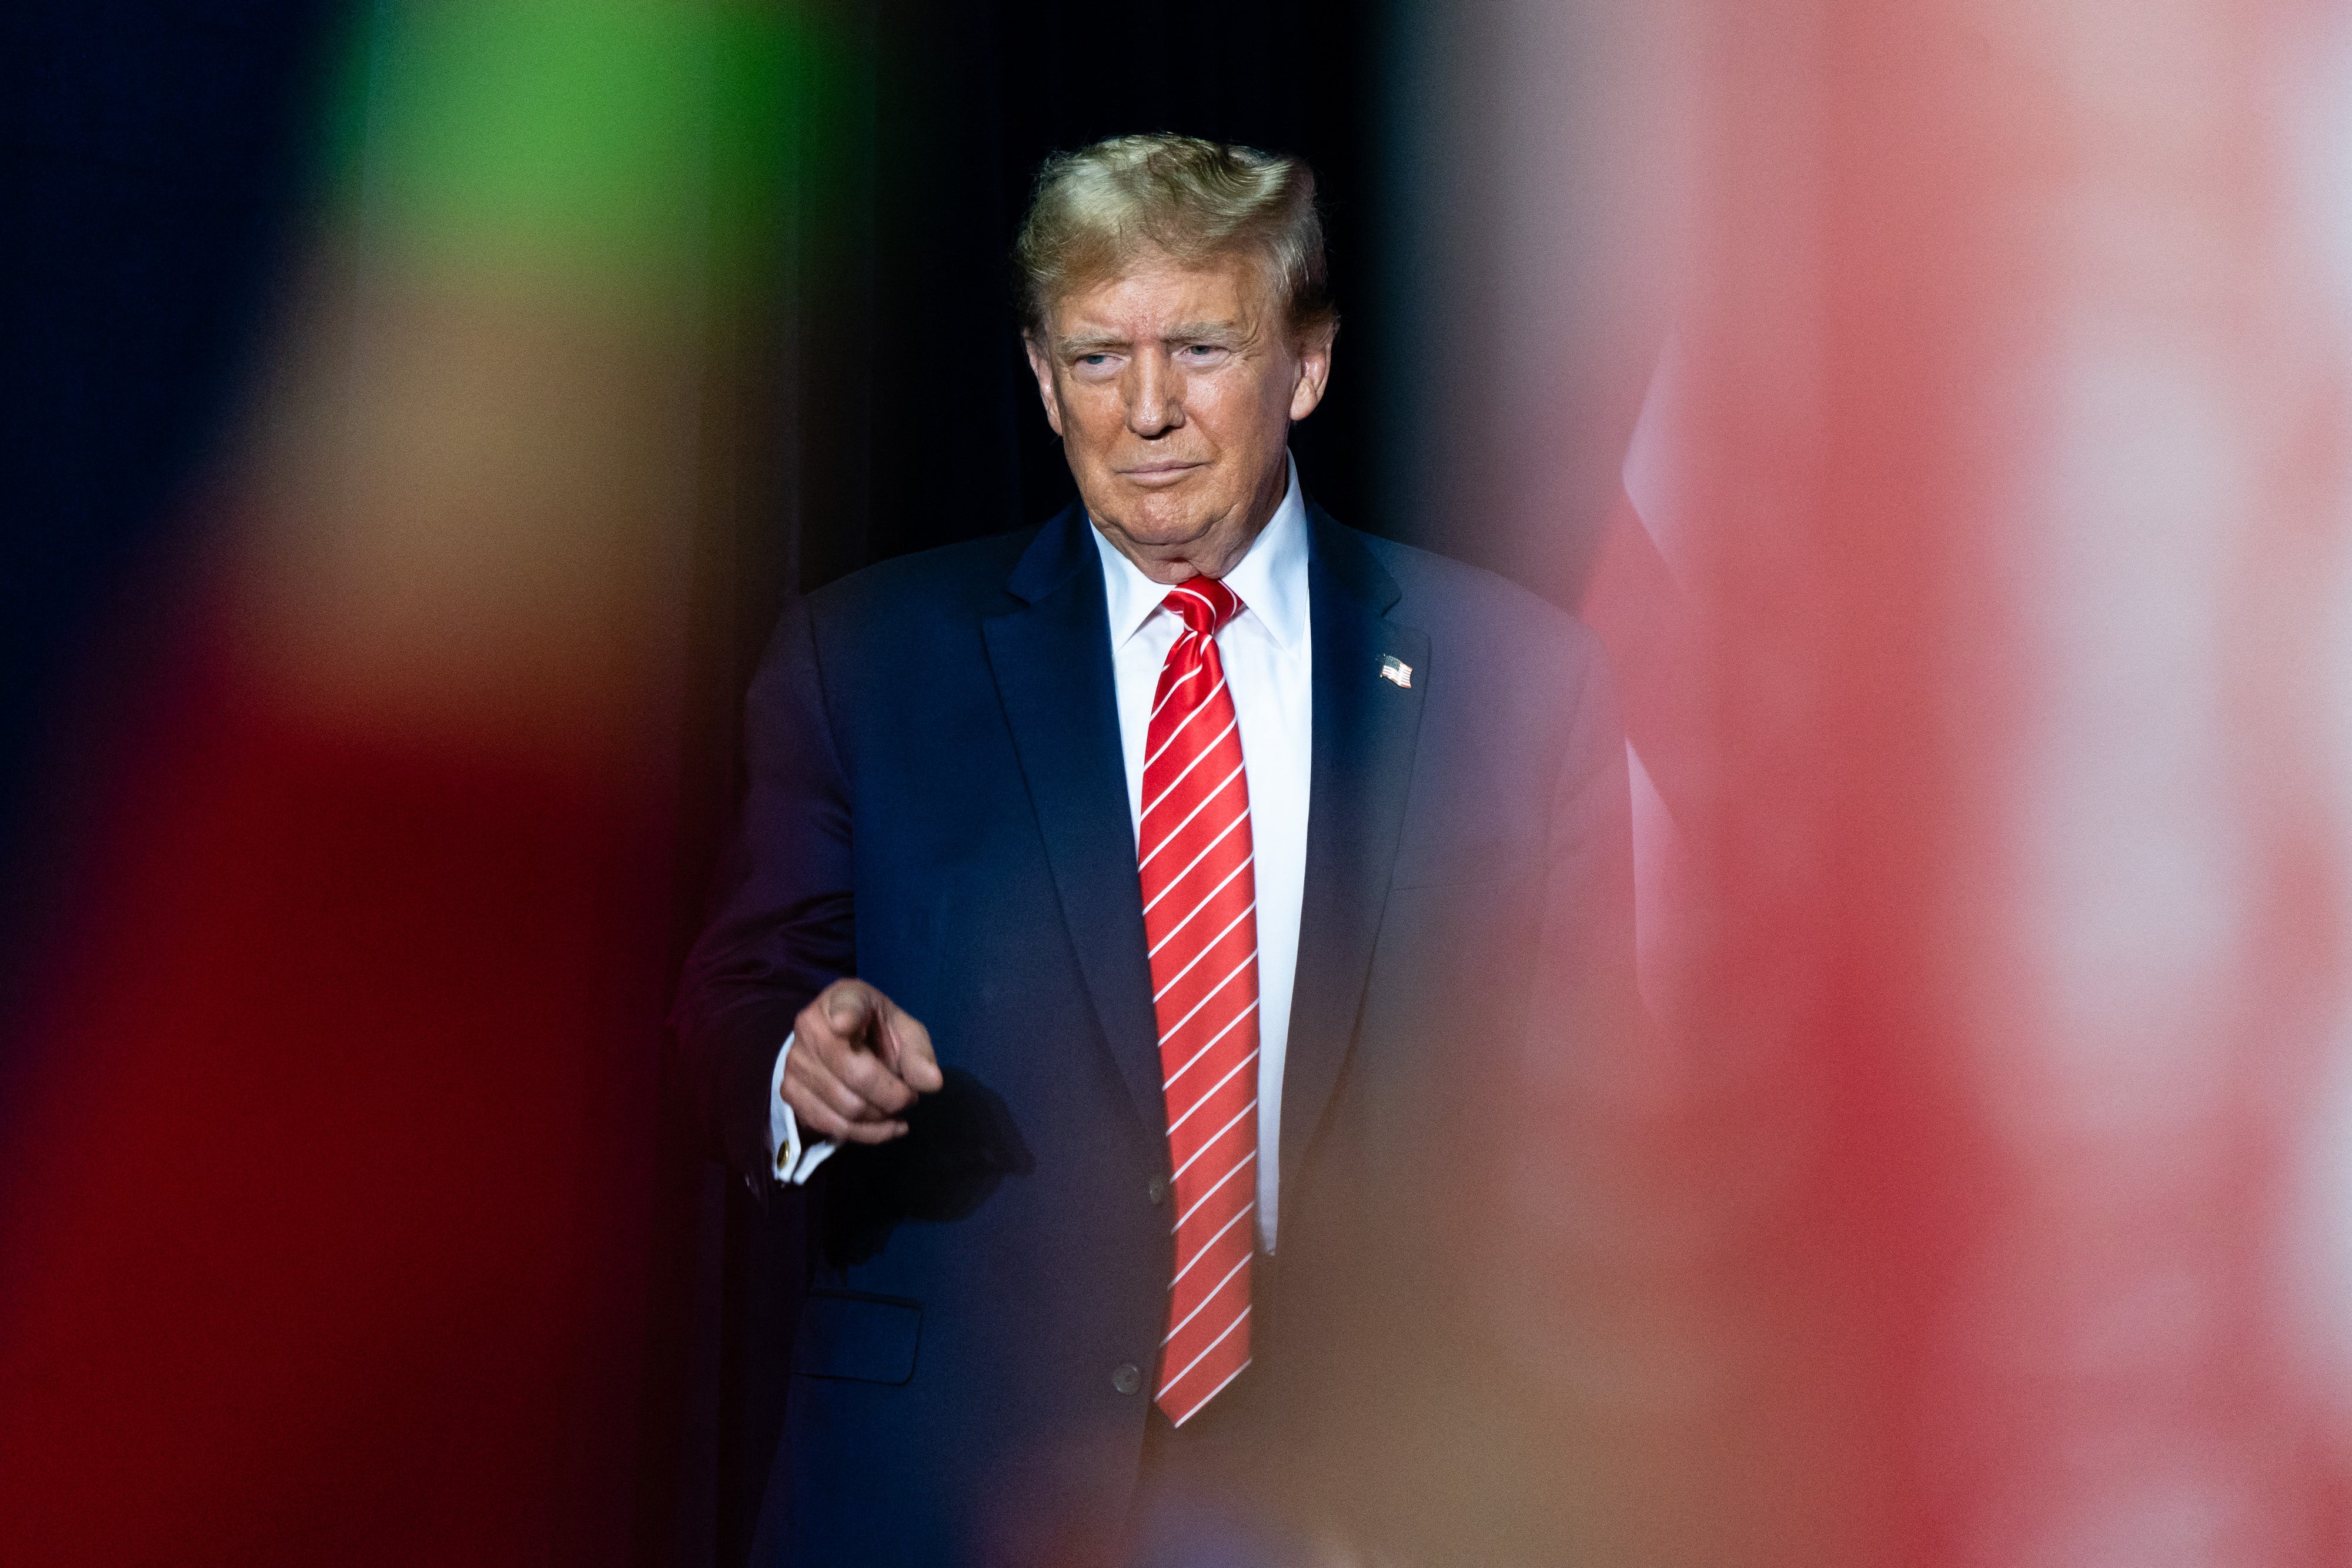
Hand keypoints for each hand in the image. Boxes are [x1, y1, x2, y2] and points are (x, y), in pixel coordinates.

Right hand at [782, 979, 942, 1143]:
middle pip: (856, 1074)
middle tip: (910, 1098)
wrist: (835, 1042)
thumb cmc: (875, 1031)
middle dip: (893, 1096)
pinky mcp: (789, 1091)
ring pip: (846, 1107)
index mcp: (843, 998)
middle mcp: (810, 1026)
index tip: (845, 1024)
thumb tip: (932, 1083)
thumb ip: (919, 1053)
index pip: (843, 1006)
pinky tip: (885, 1127)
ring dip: (881, 1118)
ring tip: (896, 1109)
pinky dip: (866, 1134)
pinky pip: (830, 1125)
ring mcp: (795, 1061)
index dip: (845, 1016)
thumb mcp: (904, 1031)